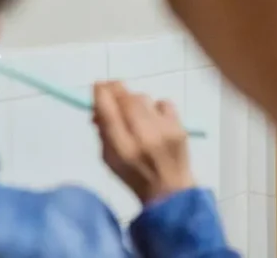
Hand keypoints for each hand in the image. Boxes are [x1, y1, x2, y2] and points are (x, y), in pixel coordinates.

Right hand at [93, 82, 194, 203]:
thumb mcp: (110, 160)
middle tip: (110, 89)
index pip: (109, 112)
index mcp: (122, 149)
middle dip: (116, 90)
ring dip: (134, 101)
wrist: (170, 190)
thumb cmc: (135, 176)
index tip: (97, 85)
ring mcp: (164, 130)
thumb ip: (104, 133)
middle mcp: (144, 137)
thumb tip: (100, 107)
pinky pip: (163, 103)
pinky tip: (153, 118)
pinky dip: (155, 107)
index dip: (101, 94)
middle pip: (127, 99)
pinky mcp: (179, 126)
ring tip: (133, 113)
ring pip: (144, 99)